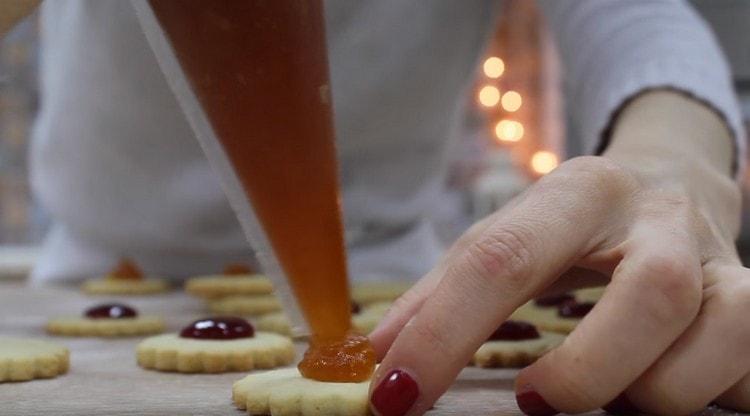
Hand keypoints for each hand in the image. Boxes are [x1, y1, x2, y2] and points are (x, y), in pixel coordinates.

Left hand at [367, 91, 749, 415]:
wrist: (671, 180)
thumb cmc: (574, 225)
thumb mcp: (509, 235)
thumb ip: (445, 292)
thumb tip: (384, 357)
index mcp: (577, 192)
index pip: (503, 258)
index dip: (444, 333)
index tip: (398, 392)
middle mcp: (656, 218)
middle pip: (650, 294)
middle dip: (585, 370)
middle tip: (535, 401)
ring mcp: (718, 258)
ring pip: (715, 331)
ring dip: (650, 390)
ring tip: (606, 396)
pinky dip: (706, 393)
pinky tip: (660, 387)